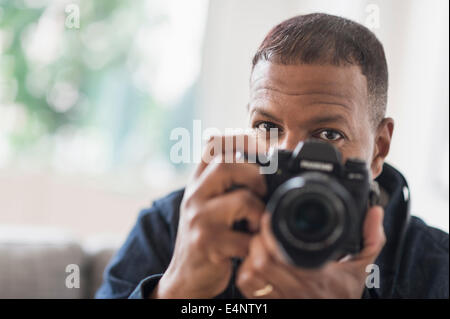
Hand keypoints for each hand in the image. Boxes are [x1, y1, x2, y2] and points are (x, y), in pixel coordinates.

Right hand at [151, 135, 266, 298]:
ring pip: (242, 200)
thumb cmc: (207, 235)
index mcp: (198, 181)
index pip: (213, 144)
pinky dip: (256, 242)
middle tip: (262, 193)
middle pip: (226, 164)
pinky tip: (250, 246)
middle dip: (255, 175)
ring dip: (260, 213)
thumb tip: (264, 158)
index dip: (241, 138)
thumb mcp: (210, 203)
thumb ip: (226, 182)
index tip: (263, 149)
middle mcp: (194, 195)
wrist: (187, 275)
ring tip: (256, 225)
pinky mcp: (207, 244)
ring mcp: (198, 219)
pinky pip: (245, 238)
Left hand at [236, 206, 385, 297]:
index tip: (270, 218)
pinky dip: (246, 272)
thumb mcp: (363, 268)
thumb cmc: (344, 295)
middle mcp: (295, 291)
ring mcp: (281, 299)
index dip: (270, 232)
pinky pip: (247, 287)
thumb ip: (371, 239)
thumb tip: (375, 212)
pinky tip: (255, 262)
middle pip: (260, 261)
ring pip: (250, 274)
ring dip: (250, 255)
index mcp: (316, 277)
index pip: (280, 253)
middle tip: (263, 230)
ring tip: (258, 244)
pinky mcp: (269, 305)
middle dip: (258, 240)